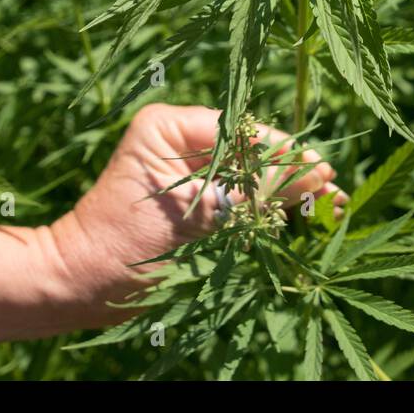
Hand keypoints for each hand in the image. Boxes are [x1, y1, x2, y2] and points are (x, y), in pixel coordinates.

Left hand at [46, 104, 346, 327]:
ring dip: (284, 192)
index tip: (319, 172)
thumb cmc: (127, 247)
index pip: (241, 131)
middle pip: (248, 150)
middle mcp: (176, 139)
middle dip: (290, 173)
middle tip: (333, 190)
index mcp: (168, 126)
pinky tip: (300, 215)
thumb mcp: (199, 217)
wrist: (80, 286)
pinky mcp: (189, 197)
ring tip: (329, 205)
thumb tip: (314, 174)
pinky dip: (264, 207)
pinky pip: (236, 195)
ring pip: (247, 174)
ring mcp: (183, 168)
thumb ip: (255, 194)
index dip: (284, 153)